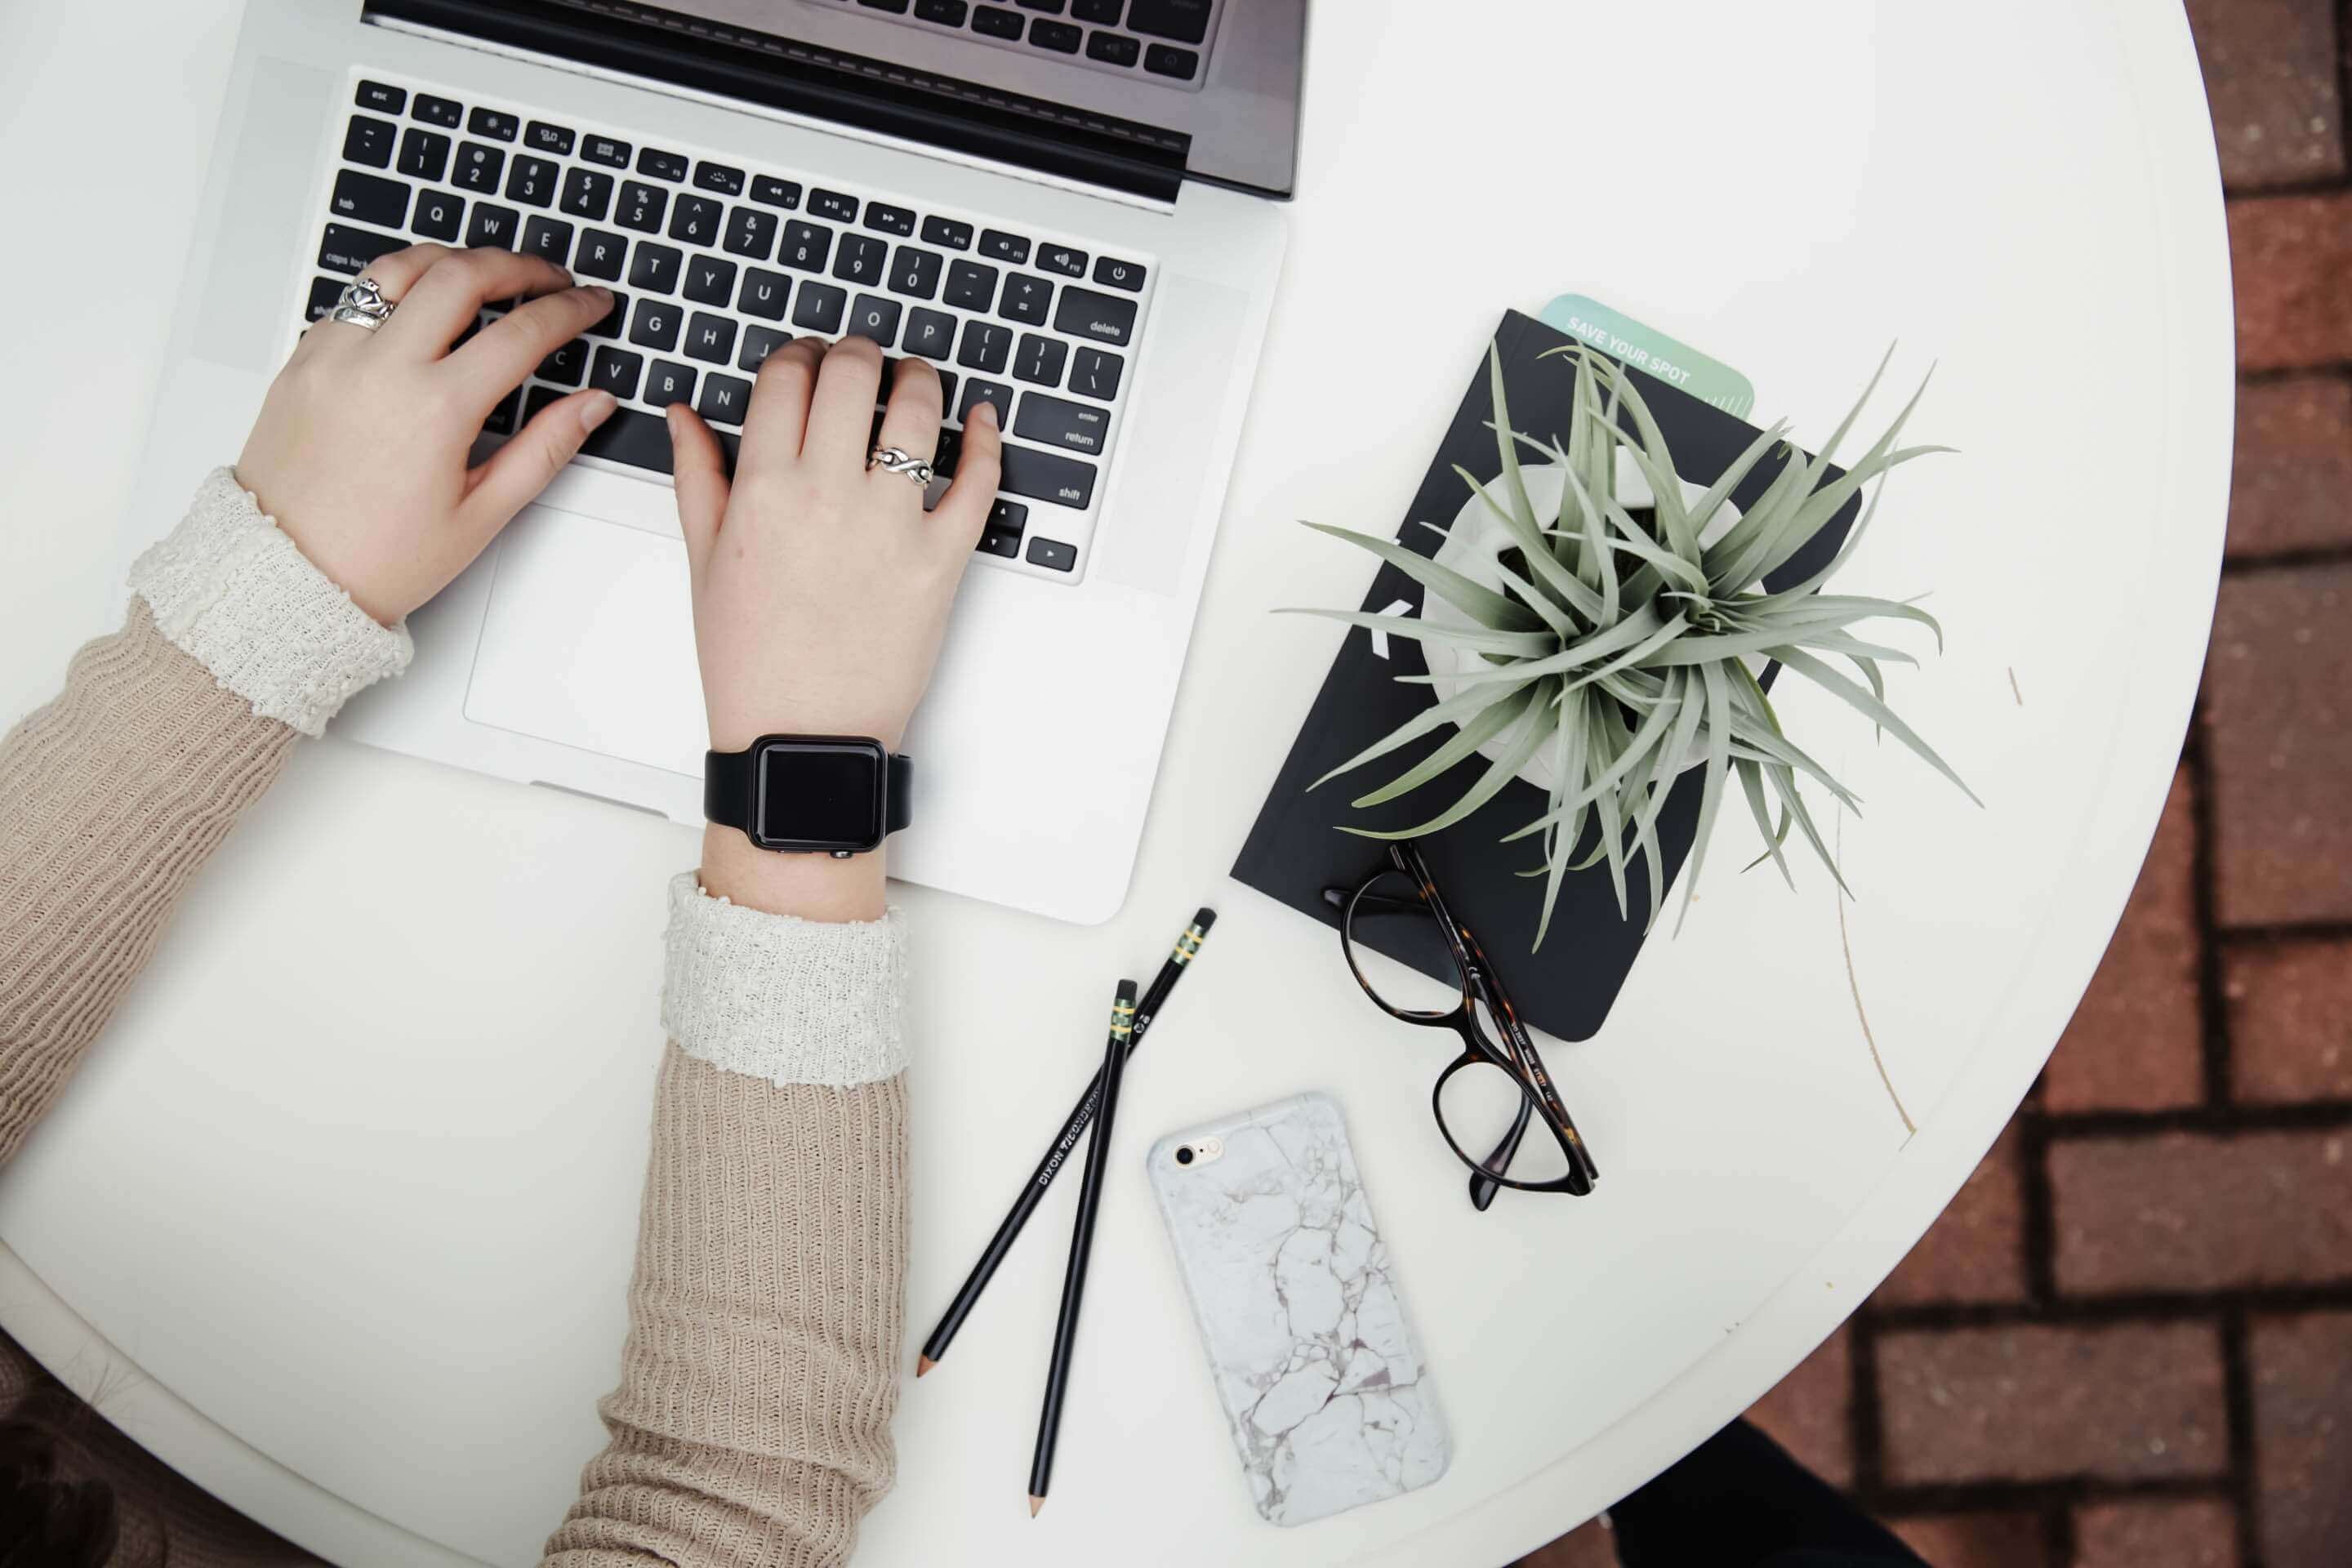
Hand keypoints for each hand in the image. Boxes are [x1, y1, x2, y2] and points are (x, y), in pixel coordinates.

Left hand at [236, 245, 618, 623]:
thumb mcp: (481, 514)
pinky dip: (397, 290)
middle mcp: (381, 368)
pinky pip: (355, 299)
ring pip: (400, 268)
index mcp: (435, 409)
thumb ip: (544, 449)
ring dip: (452, 261)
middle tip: (549, 277)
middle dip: (518, 265)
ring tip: (485, 274)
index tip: (590, 303)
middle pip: (461, 274)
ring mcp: (335, 356)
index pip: (521, 332)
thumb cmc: (378, 558)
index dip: (569, 309)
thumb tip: (591, 405)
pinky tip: (420, 310)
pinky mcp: (303, 359)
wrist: (285, 576)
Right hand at [671, 336, 1001, 918]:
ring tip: (915, 380)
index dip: (799, 354)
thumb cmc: (751, 661)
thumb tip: (686, 415)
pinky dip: (986, 440)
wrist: (802, 736)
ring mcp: (891, 526)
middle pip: (852, 375)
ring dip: (919, 379)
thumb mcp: (705, 563)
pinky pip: (978, 482)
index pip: (786, 378)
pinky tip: (982, 420)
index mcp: (763, 489)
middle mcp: (828, 495)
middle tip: (862, 359)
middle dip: (857, 351)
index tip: (807, 360)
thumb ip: (697, 476)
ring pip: (917, 411)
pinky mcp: (943, 560)